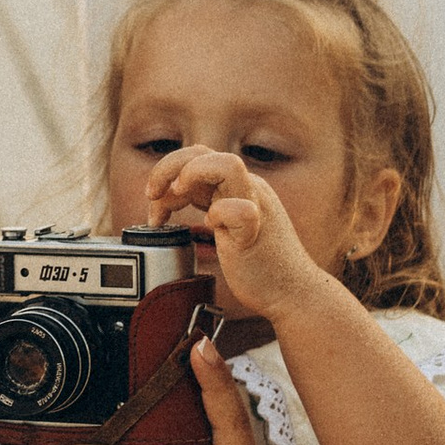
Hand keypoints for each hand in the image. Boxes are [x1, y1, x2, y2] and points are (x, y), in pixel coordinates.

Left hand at [146, 143, 327, 325]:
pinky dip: (220, 215)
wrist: (293, 292)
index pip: (197, 157)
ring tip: (176, 196)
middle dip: (168, 168)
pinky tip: (213, 231)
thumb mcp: (225, 226)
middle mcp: (247, 189)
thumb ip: (206, 210)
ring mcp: (255, 207)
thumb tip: (169, 205)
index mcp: (237, 186)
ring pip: (228, 165)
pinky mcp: (257, 232)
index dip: (168, 172)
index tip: (153, 199)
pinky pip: (241, 211)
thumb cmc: (259, 265)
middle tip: (152, 195)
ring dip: (191, 175)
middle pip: (203, 152)